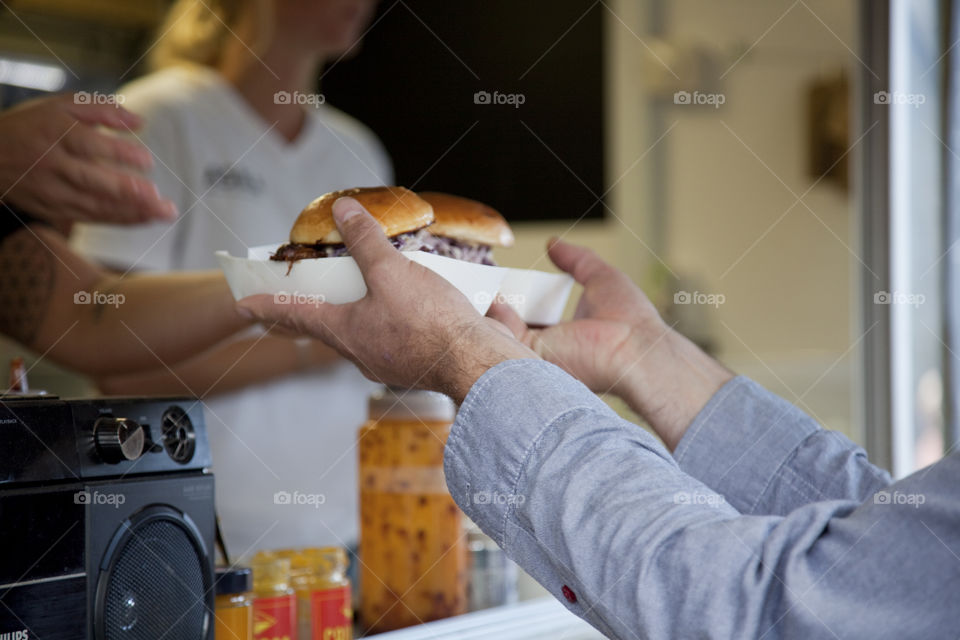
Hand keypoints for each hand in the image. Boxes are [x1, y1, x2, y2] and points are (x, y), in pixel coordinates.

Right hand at [0, 94, 176, 224]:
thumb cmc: (33, 126)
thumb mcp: (60, 106)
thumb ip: (101, 109)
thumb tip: (140, 121)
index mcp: (55, 134)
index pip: (89, 146)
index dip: (120, 154)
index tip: (148, 161)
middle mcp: (53, 165)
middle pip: (93, 182)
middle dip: (129, 193)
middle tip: (160, 198)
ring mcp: (52, 191)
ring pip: (95, 205)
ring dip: (132, 211)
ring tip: (163, 213)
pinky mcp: (53, 209)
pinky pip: (91, 217)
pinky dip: (120, 219)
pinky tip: (145, 218)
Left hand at [237, 197, 535, 401]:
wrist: (480, 365)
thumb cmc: (430, 323)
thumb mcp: (391, 273)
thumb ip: (366, 242)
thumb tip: (344, 211)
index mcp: (347, 334)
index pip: (297, 315)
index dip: (270, 305)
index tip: (244, 303)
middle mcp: (365, 352)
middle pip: (332, 326)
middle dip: (318, 310)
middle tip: (303, 295)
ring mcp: (396, 360)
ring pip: (370, 331)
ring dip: (365, 311)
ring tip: (368, 289)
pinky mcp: (426, 360)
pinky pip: (406, 335)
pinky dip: (404, 315)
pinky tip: (419, 300)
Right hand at [490, 239, 731, 449]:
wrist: (635, 347)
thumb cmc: (629, 320)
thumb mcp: (600, 277)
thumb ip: (575, 260)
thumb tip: (553, 243)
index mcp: (565, 335)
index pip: (531, 318)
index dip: (517, 299)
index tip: (503, 281)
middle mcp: (548, 349)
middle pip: (511, 326)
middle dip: (494, 304)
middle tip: (479, 281)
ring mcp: (537, 356)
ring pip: (501, 331)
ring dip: (488, 306)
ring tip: (475, 283)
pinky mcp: (531, 355)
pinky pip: (501, 332)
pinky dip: (492, 311)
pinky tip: (487, 290)